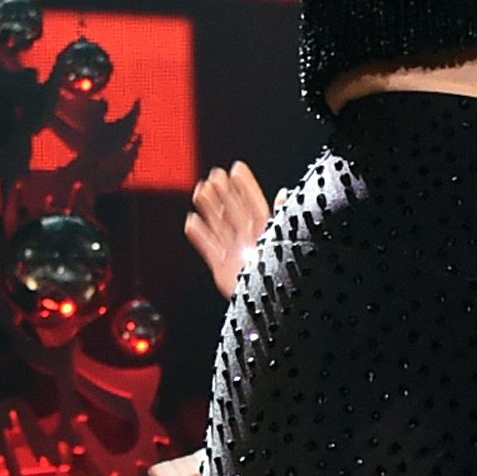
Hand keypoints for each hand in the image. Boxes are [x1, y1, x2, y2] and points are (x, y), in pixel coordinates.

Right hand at [184, 160, 272, 298]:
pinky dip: (199, 235)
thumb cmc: (282, 274)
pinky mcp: (222, 269)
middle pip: (233, 211)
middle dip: (224, 192)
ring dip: (209, 207)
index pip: (254, 203)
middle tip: (214, 174)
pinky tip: (191, 221)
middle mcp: (249, 240)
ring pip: (218, 225)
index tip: (237, 168)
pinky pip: (208, 248)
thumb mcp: (284, 240)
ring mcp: (235, 253)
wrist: (269, 307)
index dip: (246, 186)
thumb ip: (282, 217)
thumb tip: (285, 193)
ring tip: (200, 189)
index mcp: (266, 232)